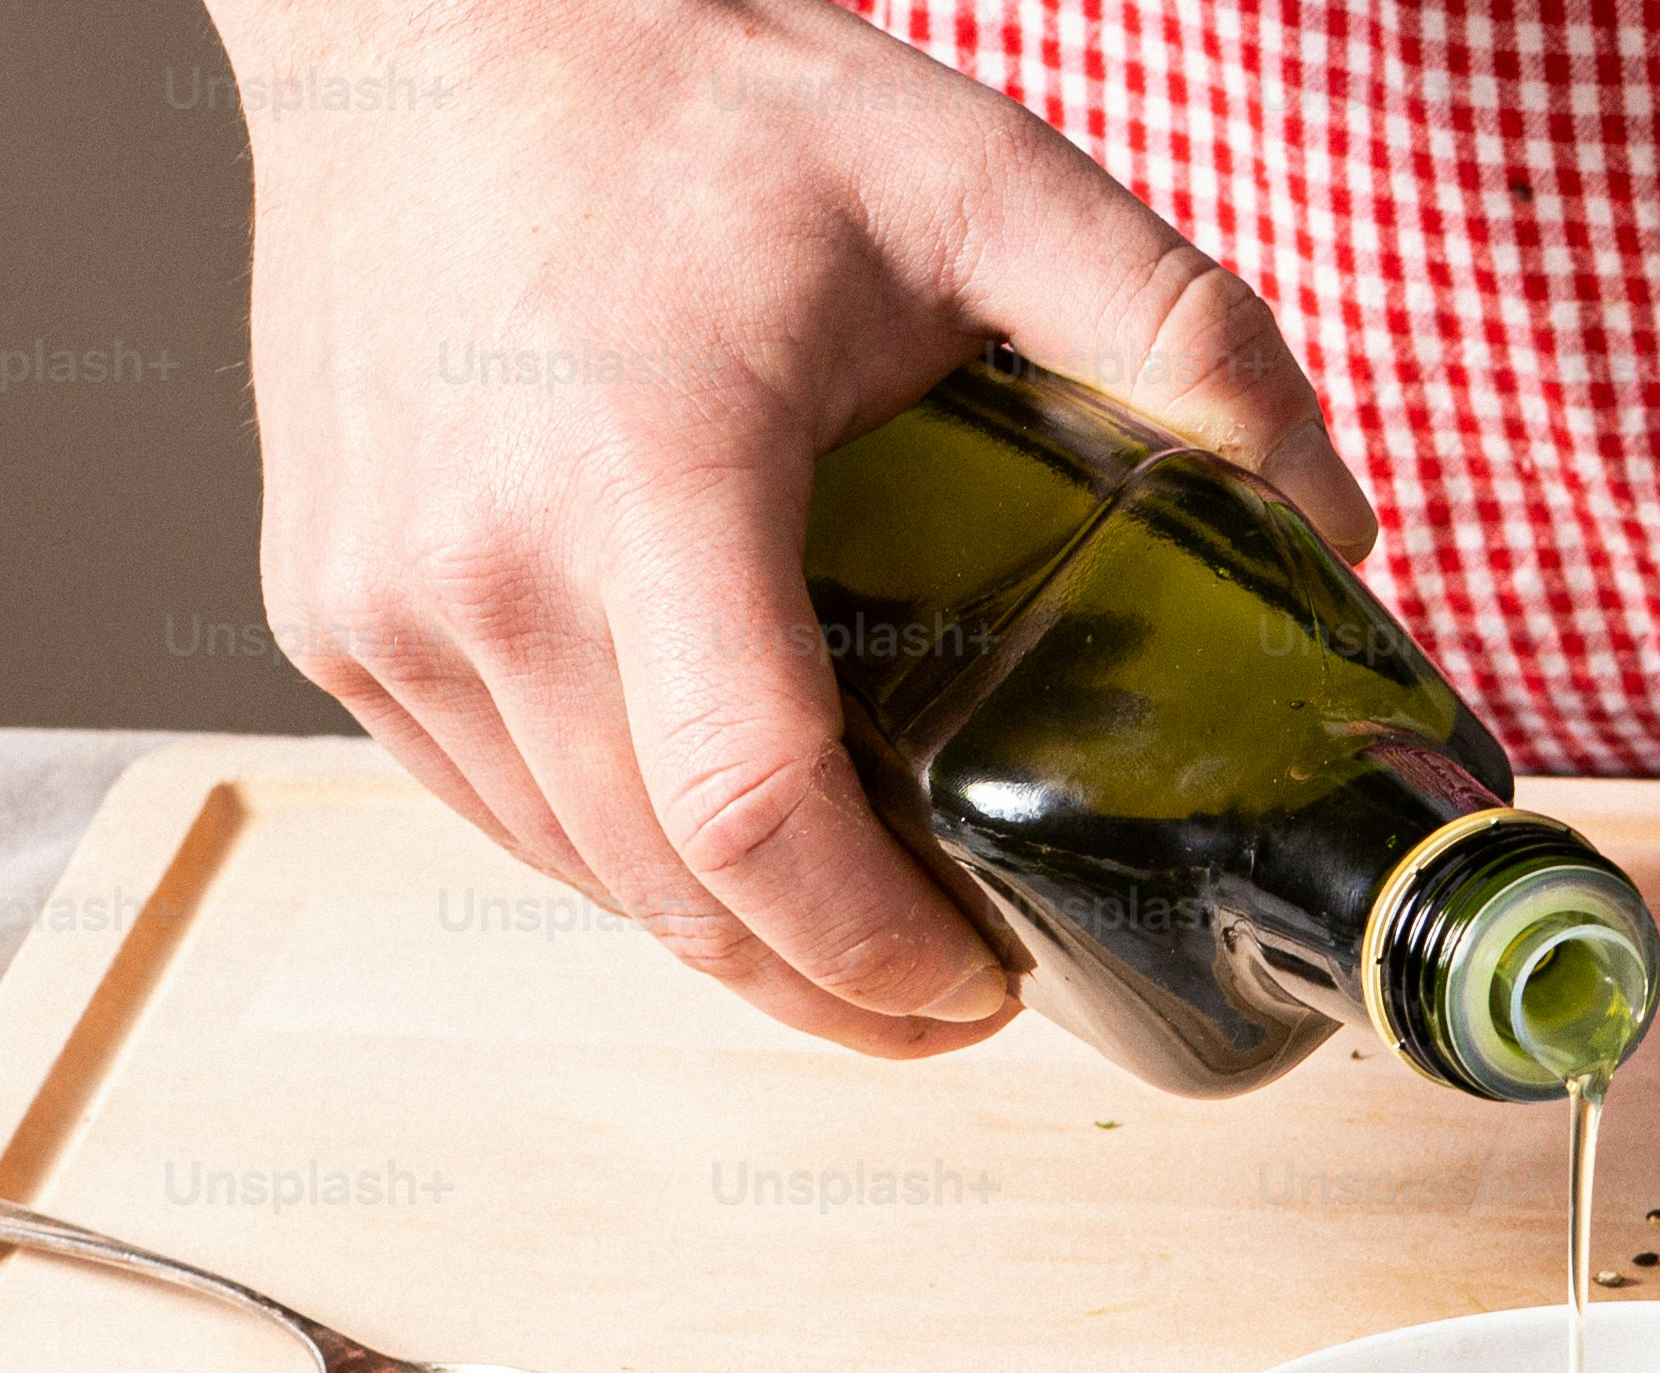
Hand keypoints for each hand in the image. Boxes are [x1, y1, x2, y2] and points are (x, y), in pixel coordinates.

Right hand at [210, 0, 1379, 1054]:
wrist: (423, 19)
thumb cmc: (685, 99)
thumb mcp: (969, 172)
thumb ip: (1170, 330)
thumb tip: (1330, 518)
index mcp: (641, 478)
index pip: (747, 809)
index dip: (872, 949)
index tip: (975, 988)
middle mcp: (476, 569)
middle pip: (672, 890)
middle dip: (827, 982)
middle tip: (953, 987)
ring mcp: (377, 610)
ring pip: (579, 873)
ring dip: (724, 929)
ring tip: (853, 916)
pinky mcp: (329, 620)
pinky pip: (495, 806)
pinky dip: (612, 849)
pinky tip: (712, 816)